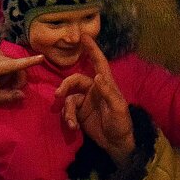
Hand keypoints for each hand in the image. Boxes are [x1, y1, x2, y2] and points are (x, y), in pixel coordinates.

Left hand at [0, 44, 38, 104]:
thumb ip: (8, 96)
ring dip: (10, 71)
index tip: (41, 57)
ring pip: (11, 60)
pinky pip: (5, 56)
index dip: (29, 62)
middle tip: (12, 88)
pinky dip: (4, 65)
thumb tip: (23, 94)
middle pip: (15, 64)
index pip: (13, 64)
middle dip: (17, 76)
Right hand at [55, 35, 133, 164]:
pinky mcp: (79, 114)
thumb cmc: (122, 124)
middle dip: (66, 86)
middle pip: (75, 80)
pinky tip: (73, 127)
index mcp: (105, 84)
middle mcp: (93, 89)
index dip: (92, 49)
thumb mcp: (118, 109)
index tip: (84, 36)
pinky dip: (68, 118)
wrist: (116, 144)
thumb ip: (108, 92)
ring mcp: (85, 101)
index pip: (98, 63)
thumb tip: (96, 76)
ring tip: (72, 123)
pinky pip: (68, 111)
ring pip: (69, 98)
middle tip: (58, 95)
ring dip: (67, 111)